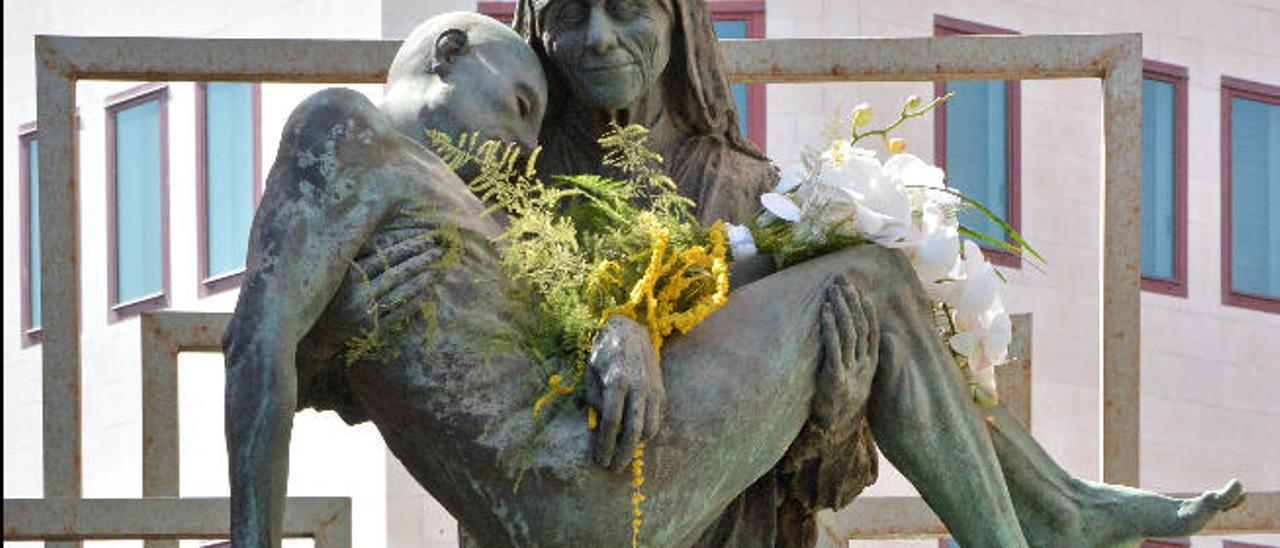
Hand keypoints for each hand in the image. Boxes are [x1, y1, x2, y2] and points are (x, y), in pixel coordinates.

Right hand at [307, 237, 437, 355]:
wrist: (320, 332)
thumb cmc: (335, 294)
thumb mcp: (343, 271)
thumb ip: (363, 253)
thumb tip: (392, 231)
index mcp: (349, 275)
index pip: (386, 255)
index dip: (409, 245)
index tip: (427, 237)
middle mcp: (357, 294)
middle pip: (397, 272)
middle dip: (422, 260)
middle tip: (441, 250)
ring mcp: (366, 313)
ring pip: (402, 292)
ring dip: (424, 280)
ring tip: (441, 269)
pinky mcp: (374, 330)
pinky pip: (401, 313)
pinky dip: (417, 301)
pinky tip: (429, 292)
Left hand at [582, 315, 664, 471]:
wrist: (629, 331)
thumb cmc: (603, 353)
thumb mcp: (590, 373)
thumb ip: (594, 399)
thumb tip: (598, 426)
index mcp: (617, 380)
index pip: (611, 422)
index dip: (605, 445)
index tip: (599, 460)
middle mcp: (638, 386)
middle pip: (633, 431)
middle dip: (623, 454)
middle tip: (613, 468)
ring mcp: (653, 388)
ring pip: (649, 429)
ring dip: (636, 445)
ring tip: (622, 451)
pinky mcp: (661, 390)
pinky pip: (656, 419)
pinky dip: (646, 431)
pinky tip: (633, 435)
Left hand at [813, 274, 878, 429]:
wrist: (836, 428)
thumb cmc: (843, 401)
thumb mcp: (857, 378)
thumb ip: (859, 359)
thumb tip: (860, 339)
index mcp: (872, 363)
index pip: (872, 329)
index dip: (865, 308)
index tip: (858, 290)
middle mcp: (864, 365)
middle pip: (861, 326)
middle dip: (851, 301)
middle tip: (842, 281)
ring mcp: (851, 371)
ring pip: (849, 333)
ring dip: (841, 309)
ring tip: (833, 291)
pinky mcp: (836, 377)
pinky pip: (834, 347)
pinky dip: (830, 327)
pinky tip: (825, 312)